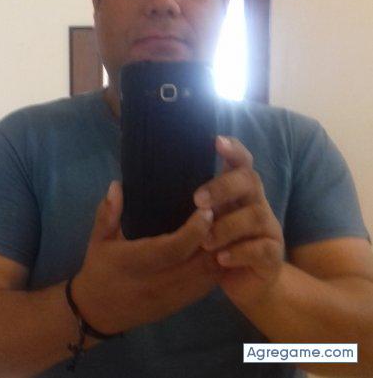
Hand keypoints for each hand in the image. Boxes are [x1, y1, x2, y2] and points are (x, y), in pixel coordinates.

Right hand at [72, 181, 222, 334]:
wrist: (98, 313)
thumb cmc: (99, 270)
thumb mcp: (98, 240)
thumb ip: (108, 213)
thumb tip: (116, 185)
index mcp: (136, 263)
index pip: (174, 249)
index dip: (194, 230)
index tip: (207, 210)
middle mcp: (158, 282)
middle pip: (199, 263)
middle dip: (217, 237)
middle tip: (226, 212)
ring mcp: (172, 297)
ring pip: (208, 276)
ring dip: (222, 252)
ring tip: (229, 227)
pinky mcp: (180, 305)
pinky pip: (207, 287)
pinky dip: (219, 267)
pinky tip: (223, 249)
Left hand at [194, 136, 284, 306]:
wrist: (246, 282)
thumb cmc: (219, 244)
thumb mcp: (205, 221)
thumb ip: (194, 204)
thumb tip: (149, 185)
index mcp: (239, 191)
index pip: (242, 162)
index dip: (233, 149)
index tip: (215, 140)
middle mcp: (257, 203)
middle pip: (250, 180)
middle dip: (223, 187)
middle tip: (197, 200)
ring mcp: (268, 228)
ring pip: (256, 215)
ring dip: (227, 226)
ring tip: (205, 241)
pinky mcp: (273, 254)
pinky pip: (261, 248)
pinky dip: (239, 252)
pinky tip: (220, 259)